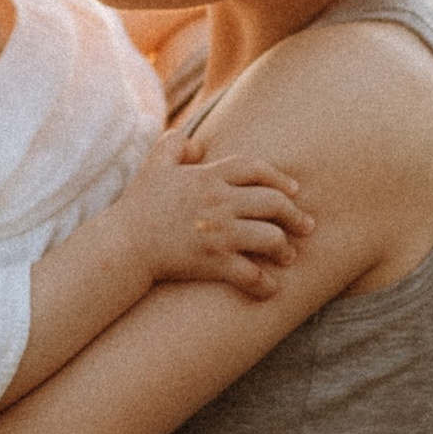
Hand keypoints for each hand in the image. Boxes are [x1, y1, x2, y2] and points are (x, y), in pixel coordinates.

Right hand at [127, 126, 311, 298]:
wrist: (125, 243)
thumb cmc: (140, 204)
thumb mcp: (154, 164)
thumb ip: (175, 144)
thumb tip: (198, 146)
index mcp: (209, 177)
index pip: (256, 169)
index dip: (280, 178)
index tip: (294, 190)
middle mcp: (219, 202)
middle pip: (273, 203)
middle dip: (296, 216)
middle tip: (307, 226)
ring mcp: (218, 233)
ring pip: (270, 238)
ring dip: (285, 249)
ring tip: (289, 256)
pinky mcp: (213, 262)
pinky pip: (250, 274)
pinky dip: (265, 284)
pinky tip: (271, 289)